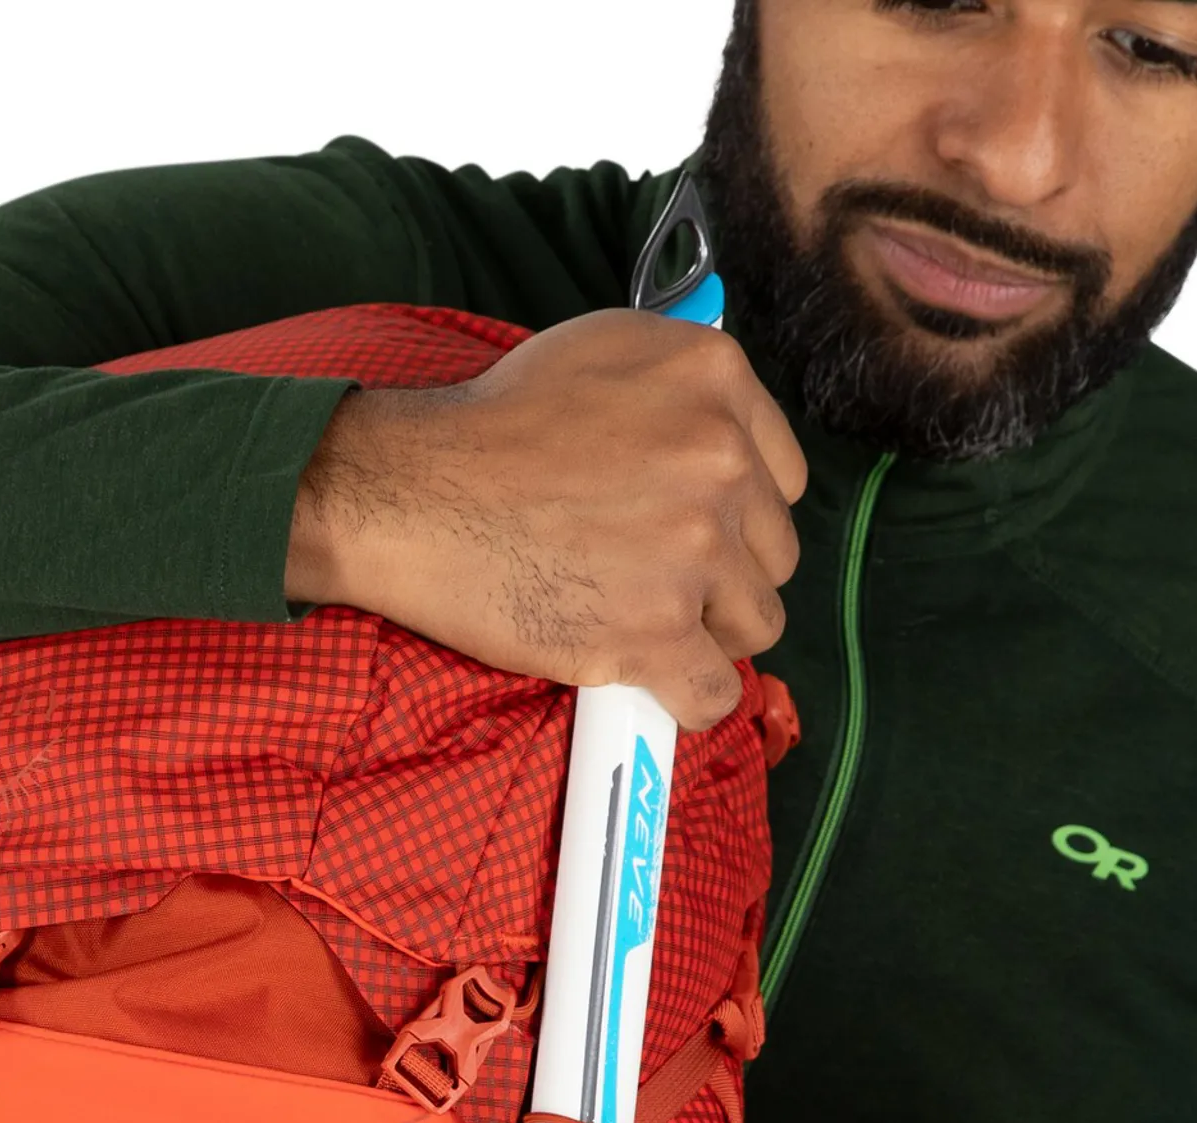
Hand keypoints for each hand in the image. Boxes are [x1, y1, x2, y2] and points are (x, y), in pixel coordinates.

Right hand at [285, 310, 806, 731]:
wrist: (414, 494)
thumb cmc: (494, 425)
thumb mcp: (605, 350)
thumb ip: (683, 388)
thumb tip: (727, 432)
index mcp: (715, 380)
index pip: (783, 478)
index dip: (738, 515)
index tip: (689, 530)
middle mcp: (721, 459)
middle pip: (775, 555)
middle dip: (725, 576)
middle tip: (653, 579)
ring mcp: (693, 550)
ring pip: (757, 623)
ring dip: (708, 635)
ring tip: (645, 624)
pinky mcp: (655, 631)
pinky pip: (715, 694)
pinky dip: (688, 698)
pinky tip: (655, 682)